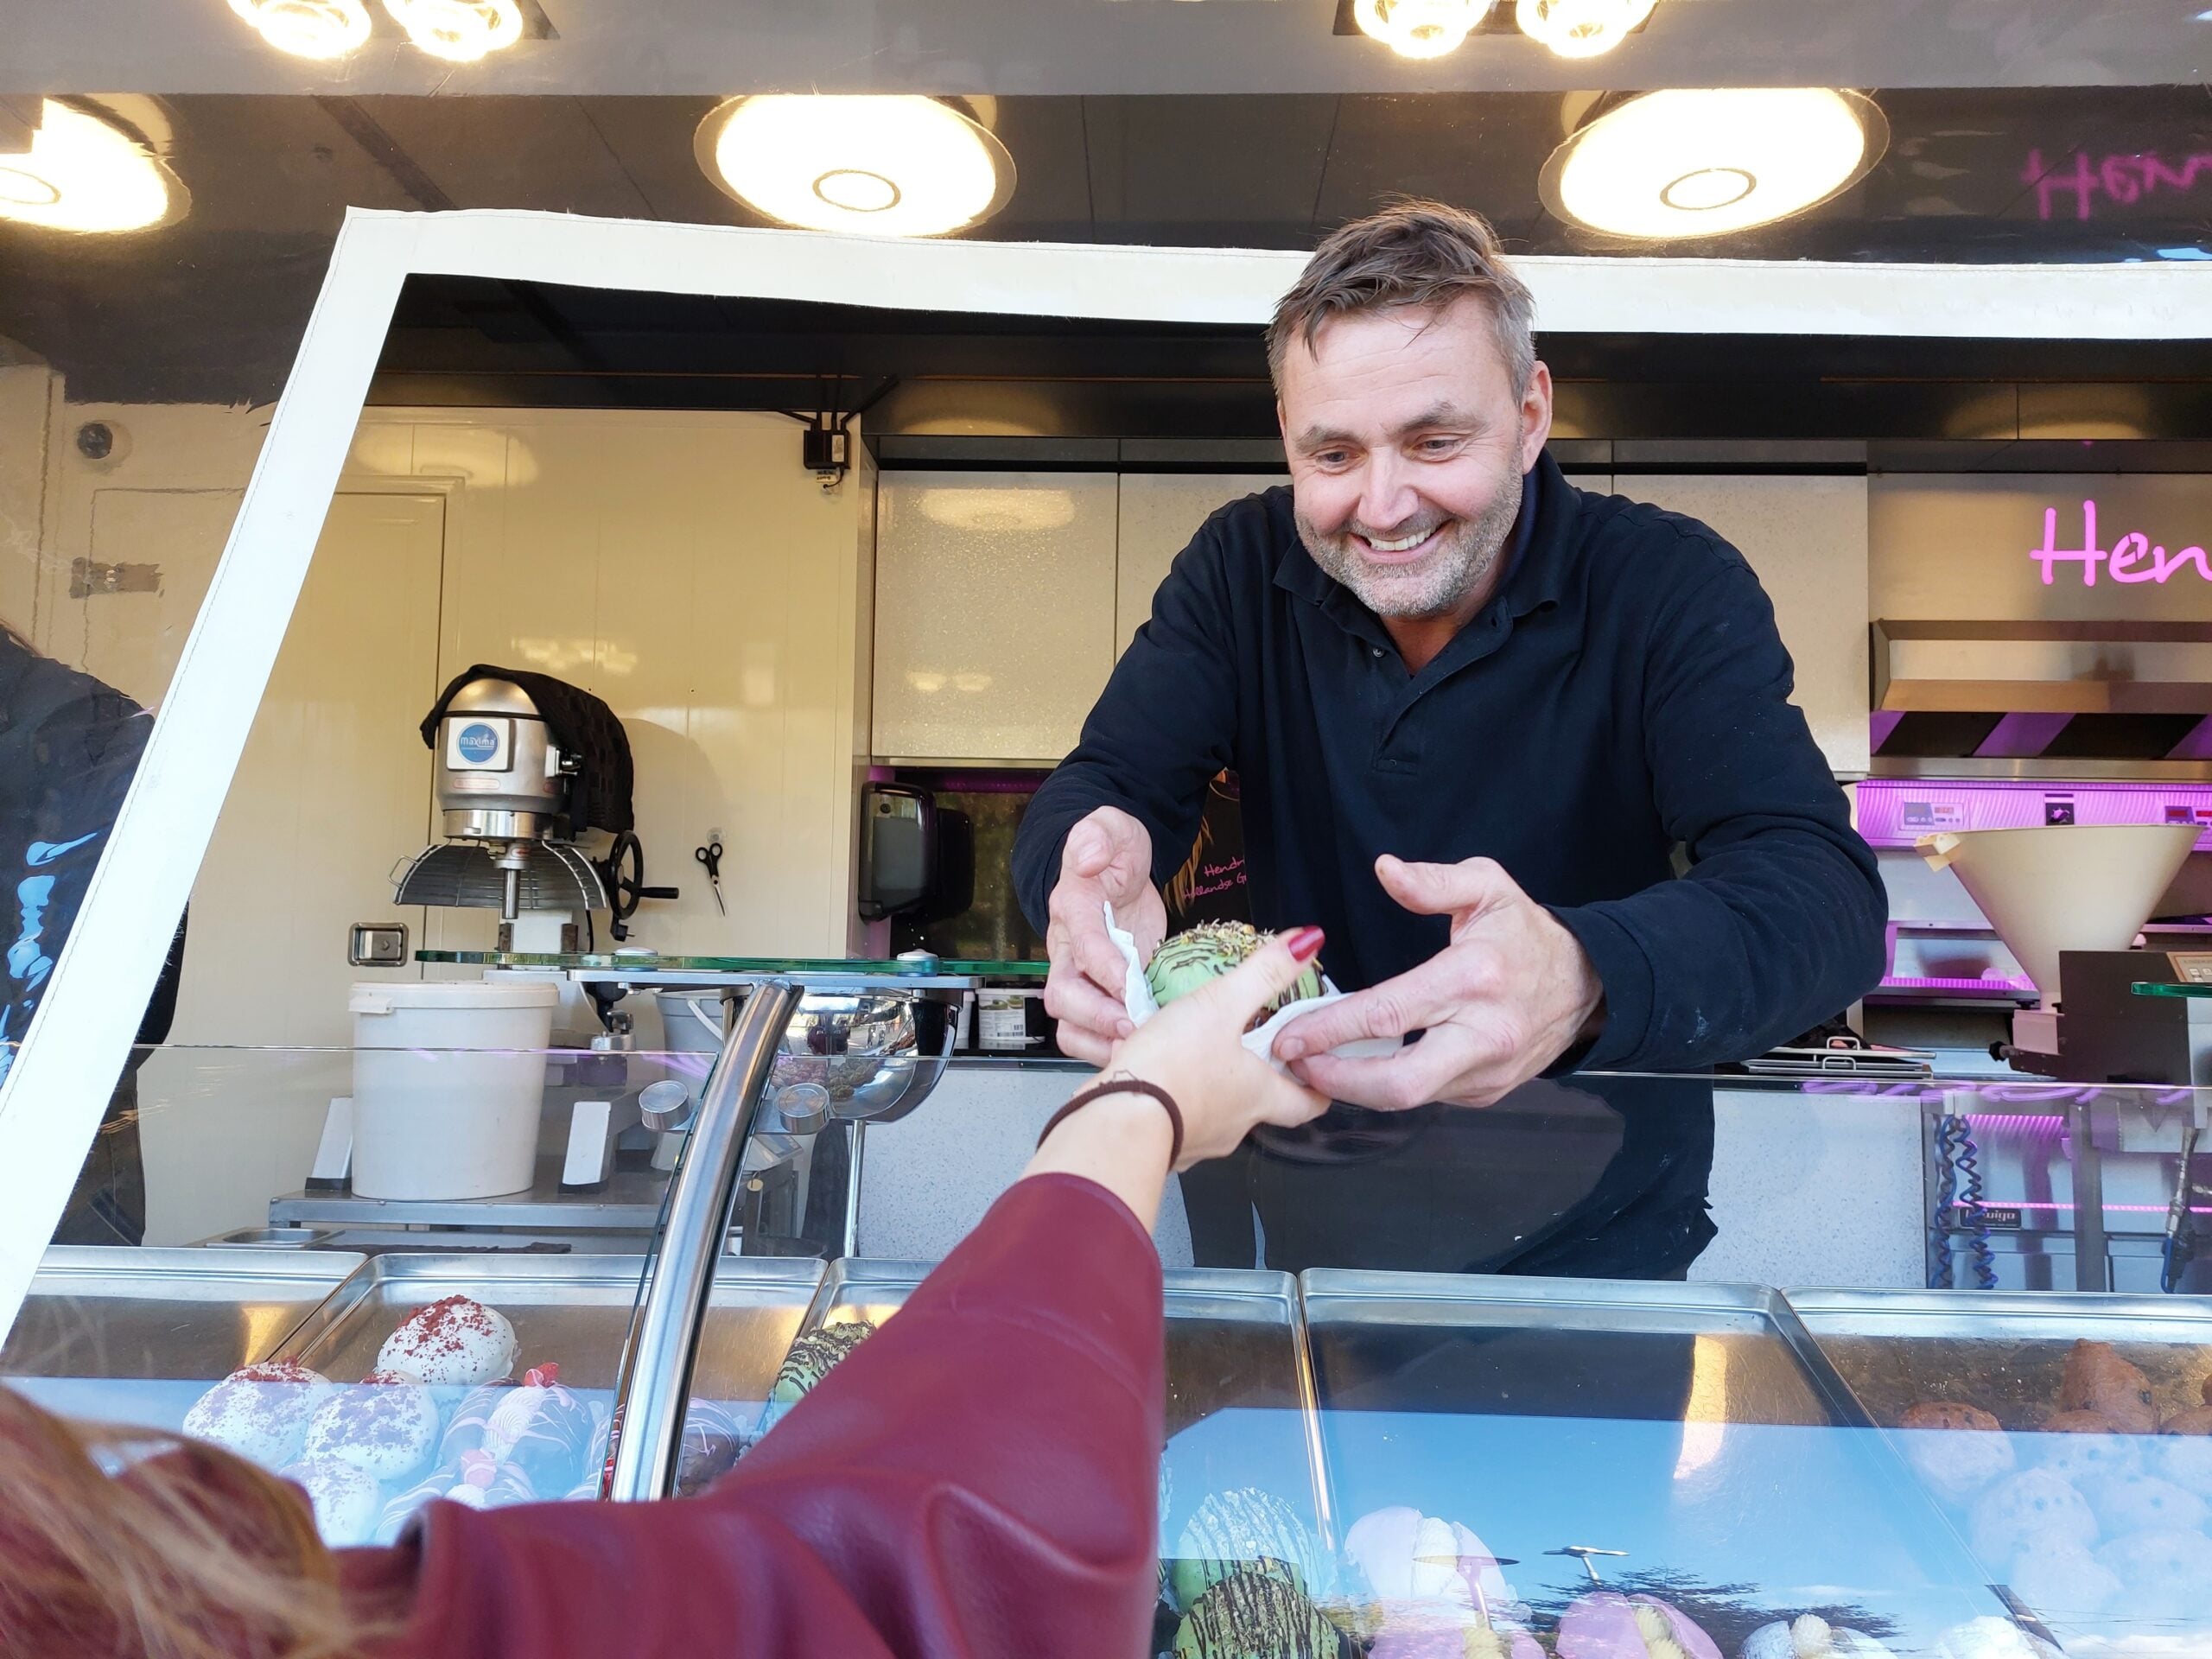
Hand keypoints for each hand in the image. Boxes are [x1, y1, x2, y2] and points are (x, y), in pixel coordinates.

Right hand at [1023, 929, 1328, 1229]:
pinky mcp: (1164, 1145)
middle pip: (1261, 1106)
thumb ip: (1265, 973)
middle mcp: (1236, 1126)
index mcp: (1260, 1095)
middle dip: (1256, 1079)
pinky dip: (1172, 1097)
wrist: (1117, 1122)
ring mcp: (1199, 1141)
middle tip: (1248, 1048)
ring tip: (1192, 1053)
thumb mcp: (1222, 1004)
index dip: (1315, 1085)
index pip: (1308, 1102)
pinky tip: (1151, 1073)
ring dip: (1210, 1085)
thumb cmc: (1173, 1066)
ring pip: (1216, 1113)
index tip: (1311, 1065)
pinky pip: (1176, 1119)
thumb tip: (1309, 941)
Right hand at [1042, 806, 1166, 1063]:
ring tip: (1139, 1045)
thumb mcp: (1111, 827)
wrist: (1117, 866)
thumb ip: (1098, 834)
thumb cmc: (1114, 850)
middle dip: (1097, 1016)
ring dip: (1100, 1040)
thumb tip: (1090, 856)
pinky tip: (1146, 1045)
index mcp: (1072, 908)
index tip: (1128, 983)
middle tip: (1135, 1026)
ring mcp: (1082, 975)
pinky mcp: (1101, 992)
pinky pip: (1093, 1030)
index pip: (1081, 944)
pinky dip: (1112, 1044)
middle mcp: (1068, 948)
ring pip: (1071, 1022)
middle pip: (1062, 995)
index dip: (1102, 966)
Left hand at [1273, 855, 1603, 1111]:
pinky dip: (1389, 1085)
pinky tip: (1363, 1065)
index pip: (1389, 1014)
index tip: (1289, 1035)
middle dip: (1336, 1081)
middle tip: (1294, 1065)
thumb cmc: (1528, 934)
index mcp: (1474, 978)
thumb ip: (1433, 882)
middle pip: (1399, 1082)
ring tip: (1316, 1064)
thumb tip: (1385, 869)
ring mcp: (1489, 1070)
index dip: (1332, 1029)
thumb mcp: (1488, 887)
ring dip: (1355, 1086)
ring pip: (1410, 1098)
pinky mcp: (1489, 1091)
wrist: (1590, 983)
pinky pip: (1429, 1096)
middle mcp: (1484, 1033)